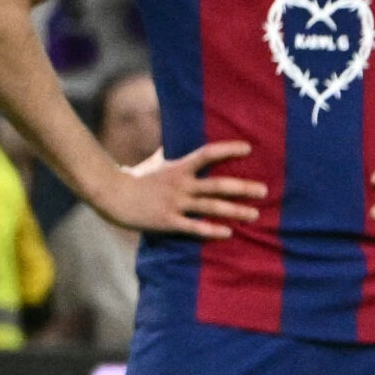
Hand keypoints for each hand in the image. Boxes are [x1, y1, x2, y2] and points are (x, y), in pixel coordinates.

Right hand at [93, 139, 264, 238]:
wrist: (110, 195)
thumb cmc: (134, 177)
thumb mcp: (154, 162)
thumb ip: (169, 154)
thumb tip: (174, 141)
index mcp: (179, 168)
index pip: (208, 154)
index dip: (228, 150)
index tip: (248, 148)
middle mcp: (181, 185)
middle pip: (218, 185)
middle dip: (243, 188)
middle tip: (264, 190)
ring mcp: (175, 203)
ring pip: (211, 207)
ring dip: (234, 210)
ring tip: (255, 214)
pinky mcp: (168, 221)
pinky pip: (193, 227)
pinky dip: (210, 230)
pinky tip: (228, 233)